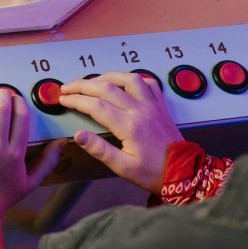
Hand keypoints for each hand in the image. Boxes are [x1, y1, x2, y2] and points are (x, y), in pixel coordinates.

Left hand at [0, 89, 61, 217]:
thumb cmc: (1, 197)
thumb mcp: (31, 182)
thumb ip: (48, 161)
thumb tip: (61, 143)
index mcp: (15, 155)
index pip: (20, 117)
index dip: (19, 102)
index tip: (17, 99)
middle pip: (0, 110)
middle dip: (2, 96)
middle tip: (2, 93)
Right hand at [57, 72, 182, 192]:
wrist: (184, 173)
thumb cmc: (152, 173)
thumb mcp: (123, 167)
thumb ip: (100, 149)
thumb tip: (78, 135)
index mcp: (129, 126)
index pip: (96, 106)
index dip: (76, 100)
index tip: (63, 99)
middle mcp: (140, 110)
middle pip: (106, 87)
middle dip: (83, 85)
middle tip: (67, 87)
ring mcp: (152, 104)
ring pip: (128, 78)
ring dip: (106, 76)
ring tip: (92, 81)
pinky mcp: (160, 105)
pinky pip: (147, 83)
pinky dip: (132, 78)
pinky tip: (123, 82)